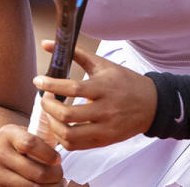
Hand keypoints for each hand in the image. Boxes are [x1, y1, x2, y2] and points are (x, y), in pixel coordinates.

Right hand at [0, 124, 63, 185]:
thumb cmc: (19, 146)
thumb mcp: (26, 134)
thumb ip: (42, 139)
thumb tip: (68, 150)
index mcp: (7, 134)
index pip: (31, 144)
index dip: (50, 154)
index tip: (59, 160)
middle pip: (37, 172)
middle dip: (56, 177)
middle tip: (61, 176)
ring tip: (56, 184)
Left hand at [33, 41, 157, 150]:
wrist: (152, 104)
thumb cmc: (125, 82)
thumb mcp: (103, 65)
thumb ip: (76, 54)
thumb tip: (47, 43)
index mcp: (105, 88)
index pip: (73, 88)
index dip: (51, 85)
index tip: (38, 80)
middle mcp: (105, 110)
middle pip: (67, 115)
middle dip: (48, 107)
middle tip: (44, 99)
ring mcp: (105, 129)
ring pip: (69, 135)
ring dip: (53, 125)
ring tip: (50, 114)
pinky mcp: (104, 141)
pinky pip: (76, 146)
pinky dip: (62, 137)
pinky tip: (60, 126)